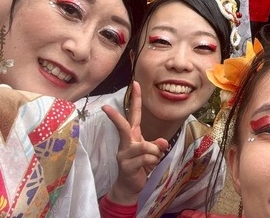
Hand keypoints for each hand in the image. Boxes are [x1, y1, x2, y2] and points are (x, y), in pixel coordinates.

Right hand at [102, 82, 169, 204]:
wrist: (130, 186)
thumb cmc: (141, 165)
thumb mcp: (152, 153)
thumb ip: (157, 145)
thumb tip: (163, 142)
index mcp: (132, 135)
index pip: (134, 114)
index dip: (136, 99)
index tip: (135, 83)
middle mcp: (126, 142)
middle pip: (123, 126)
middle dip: (115, 117)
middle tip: (105, 107)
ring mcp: (123, 154)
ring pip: (146, 146)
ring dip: (155, 153)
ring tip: (151, 160)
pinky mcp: (126, 165)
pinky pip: (147, 158)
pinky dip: (152, 162)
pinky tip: (146, 168)